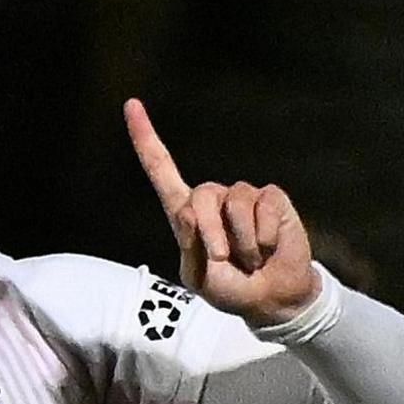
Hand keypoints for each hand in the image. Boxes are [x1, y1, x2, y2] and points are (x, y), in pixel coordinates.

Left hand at [124, 98, 320, 326]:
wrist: (270, 298)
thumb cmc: (229, 288)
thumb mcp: (198, 277)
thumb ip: (189, 247)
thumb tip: (188, 208)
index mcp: (185, 214)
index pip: (161, 170)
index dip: (146, 139)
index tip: (131, 105)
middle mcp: (212, 198)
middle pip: (201, 195)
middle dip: (210, 233)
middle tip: (221, 260)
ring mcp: (242, 196)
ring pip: (234, 204)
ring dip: (241, 241)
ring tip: (248, 258)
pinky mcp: (271, 198)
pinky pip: (263, 207)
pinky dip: (262, 236)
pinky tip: (267, 248)